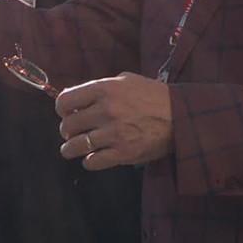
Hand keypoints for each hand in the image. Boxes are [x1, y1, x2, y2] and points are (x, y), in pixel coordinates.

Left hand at [55, 73, 172, 170]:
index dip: (62, 109)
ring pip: (75, 146)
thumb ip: (102, 86)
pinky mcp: (122, 153)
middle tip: (72, 132)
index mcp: (105, 90)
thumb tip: (79, 96)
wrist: (181, 116)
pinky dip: (89, 161)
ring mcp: (113, 134)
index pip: (65, 101)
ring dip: (70, 149)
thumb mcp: (127, 80)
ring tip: (72, 149)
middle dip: (67, 130)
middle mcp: (106, 111)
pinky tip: (93, 157)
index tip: (66, 113)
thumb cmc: (154, 96)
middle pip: (67, 125)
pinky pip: (92, 162)